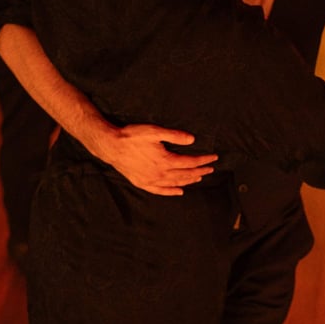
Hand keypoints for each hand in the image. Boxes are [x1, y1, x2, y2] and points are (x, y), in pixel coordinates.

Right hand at [85, 122, 217, 195]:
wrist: (110, 146)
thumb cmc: (132, 136)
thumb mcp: (154, 131)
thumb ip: (174, 136)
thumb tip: (192, 139)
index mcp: (165, 161)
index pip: (190, 162)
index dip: (203, 160)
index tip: (214, 158)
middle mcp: (160, 174)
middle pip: (185, 174)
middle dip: (200, 171)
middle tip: (211, 169)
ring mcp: (151, 180)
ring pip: (175, 183)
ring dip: (189, 181)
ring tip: (199, 178)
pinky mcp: (142, 183)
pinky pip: (160, 191)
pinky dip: (171, 191)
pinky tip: (179, 192)